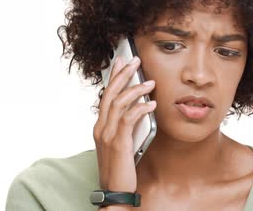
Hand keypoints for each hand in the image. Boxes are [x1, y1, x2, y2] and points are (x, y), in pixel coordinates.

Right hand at [93, 55, 156, 191]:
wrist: (114, 192)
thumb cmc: (120, 168)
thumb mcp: (122, 143)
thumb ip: (127, 126)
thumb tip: (141, 108)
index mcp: (100, 126)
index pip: (106, 95)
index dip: (113, 77)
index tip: (121, 61)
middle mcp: (101, 128)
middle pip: (110, 94)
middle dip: (123, 74)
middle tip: (135, 60)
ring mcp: (108, 135)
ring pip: (119, 103)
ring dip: (135, 90)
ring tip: (150, 82)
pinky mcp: (119, 144)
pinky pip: (128, 120)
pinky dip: (140, 109)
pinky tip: (152, 104)